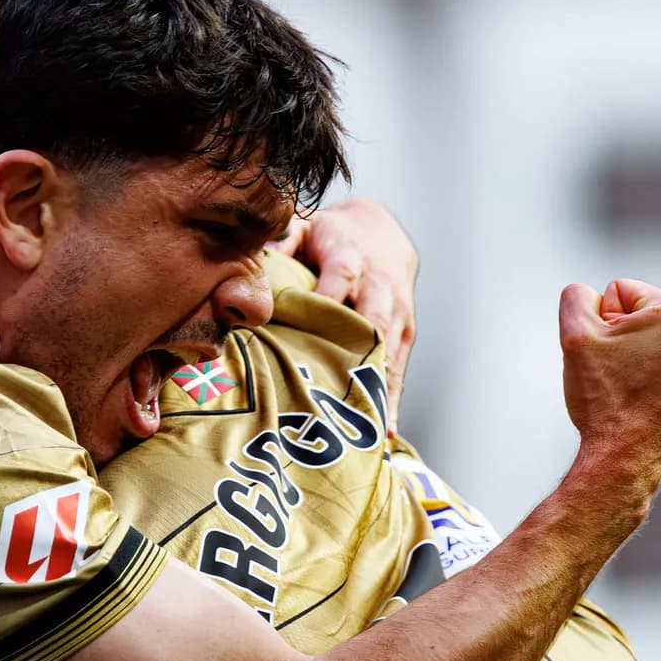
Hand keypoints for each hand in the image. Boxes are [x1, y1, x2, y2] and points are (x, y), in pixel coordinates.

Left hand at [273, 198, 417, 427]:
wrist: (382, 235)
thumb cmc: (330, 238)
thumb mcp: (305, 227)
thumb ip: (282, 240)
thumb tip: (255, 257)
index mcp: (350, 259)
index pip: (341, 279)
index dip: (327, 299)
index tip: (309, 325)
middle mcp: (380, 288)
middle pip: (373, 320)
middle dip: (359, 353)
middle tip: (340, 391)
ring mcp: (398, 314)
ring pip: (390, 352)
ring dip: (377, 387)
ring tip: (367, 427)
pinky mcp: (406, 334)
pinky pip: (400, 370)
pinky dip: (392, 400)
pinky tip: (384, 433)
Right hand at [559, 279, 660, 481]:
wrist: (626, 456)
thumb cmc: (605, 399)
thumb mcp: (574, 335)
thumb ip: (576, 297)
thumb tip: (588, 294)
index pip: (620, 292)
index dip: (601, 321)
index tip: (606, 352)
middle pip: (642, 315)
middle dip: (623, 336)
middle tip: (615, 370)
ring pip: (657, 340)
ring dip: (640, 355)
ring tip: (630, 385)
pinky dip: (656, 376)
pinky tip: (644, 397)